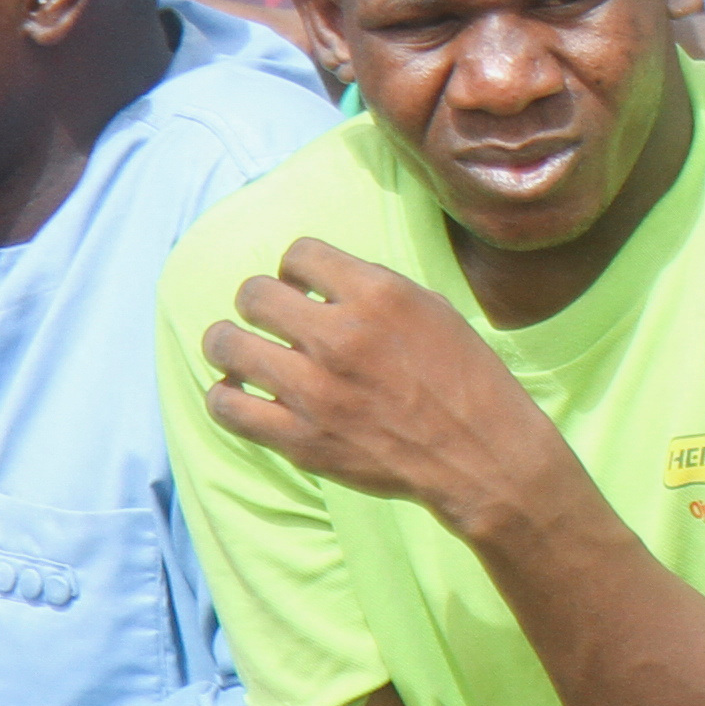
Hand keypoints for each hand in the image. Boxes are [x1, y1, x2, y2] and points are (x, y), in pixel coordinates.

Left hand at [197, 238, 567, 530]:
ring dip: (228, 342)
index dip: (297, 267)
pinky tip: (242, 392)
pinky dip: (225, 395)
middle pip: (254, 294)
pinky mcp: (298, 438)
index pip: (299, 253)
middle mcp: (339, 335)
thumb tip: (324, 284)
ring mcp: (313, 390)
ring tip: (239, 349)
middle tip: (271, 318)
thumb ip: (375, 291)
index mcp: (379, 294)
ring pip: (226, 345)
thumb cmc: (465, 377)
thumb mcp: (433, 309)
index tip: (302, 285)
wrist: (479, 452)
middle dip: (259, 301)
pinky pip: (226, 406)